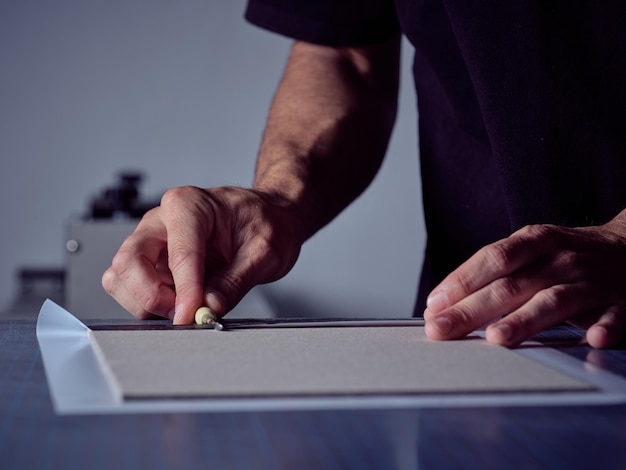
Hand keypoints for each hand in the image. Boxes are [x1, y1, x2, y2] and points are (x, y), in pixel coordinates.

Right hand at [102, 186, 302, 323]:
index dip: (185, 290)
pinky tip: (179, 303)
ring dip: (147, 302)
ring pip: (122, 277)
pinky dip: (148, 303)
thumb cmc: (267, 222)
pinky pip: (130, 287)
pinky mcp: (151, 261)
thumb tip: (209, 308)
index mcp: (189, 205)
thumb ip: (236, 281)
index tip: (194, 315)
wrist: (269, 216)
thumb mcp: (266, 251)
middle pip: (129, 262)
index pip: (179, 254)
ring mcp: (152, 240)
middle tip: (187, 313)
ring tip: (186, 306)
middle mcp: (162, 220)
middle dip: (153, 296)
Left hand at [423, 212, 625, 347]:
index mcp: (535, 241)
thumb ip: (492, 274)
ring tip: (497, 338)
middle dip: (471, 309)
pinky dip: (604, 326)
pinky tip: (593, 339)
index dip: (461, 281)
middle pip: (511, 285)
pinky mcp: (620, 303)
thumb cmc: (566, 254)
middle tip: (442, 329)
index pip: (492, 259)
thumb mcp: (531, 250)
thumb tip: (441, 303)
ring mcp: (591, 281)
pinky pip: (613, 316)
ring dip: (524, 320)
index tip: (434, 305)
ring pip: (553, 301)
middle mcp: (560, 259)